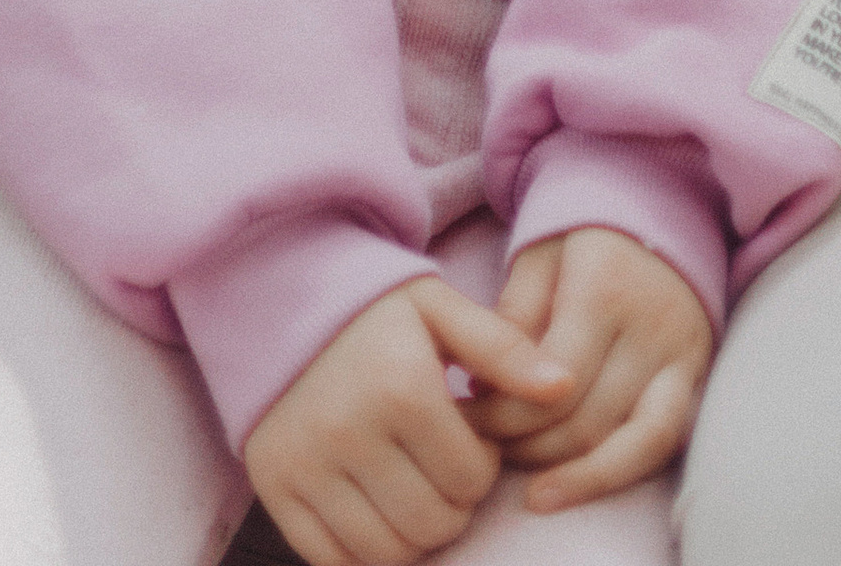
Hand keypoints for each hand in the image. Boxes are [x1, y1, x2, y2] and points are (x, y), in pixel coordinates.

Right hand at [243, 275, 571, 565]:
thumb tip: (565, 386)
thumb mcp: (439, 308)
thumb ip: (504, 348)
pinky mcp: (275, 489)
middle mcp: (349, 432)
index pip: (469, 478)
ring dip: (413, 535)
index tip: (468, 438)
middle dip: (452, 505)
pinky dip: (363, 553)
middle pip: (432, 524)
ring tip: (411, 488)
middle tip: (441, 467)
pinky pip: (332, 561)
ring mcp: (306, 466)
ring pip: (387, 553)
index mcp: (400, 386)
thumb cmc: (373, 311)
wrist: (276, 300)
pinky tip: (375, 510)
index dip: (481, 466)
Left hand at [466, 226, 711, 512]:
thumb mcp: (536, 256)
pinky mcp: (695, 379)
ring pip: (624, 442)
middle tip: (482, 446)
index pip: (555, 380)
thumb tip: (485, 390)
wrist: (659, 211)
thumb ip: (513, 317)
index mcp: (606, 287)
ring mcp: (682, 356)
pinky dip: (612, 475)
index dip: (505, 413)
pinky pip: (660, 445)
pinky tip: (567, 489)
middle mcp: (652, 326)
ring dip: (564, 469)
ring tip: (519, 474)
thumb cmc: (582, 238)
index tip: (466, 417)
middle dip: (525, 445)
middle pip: (585, 418)